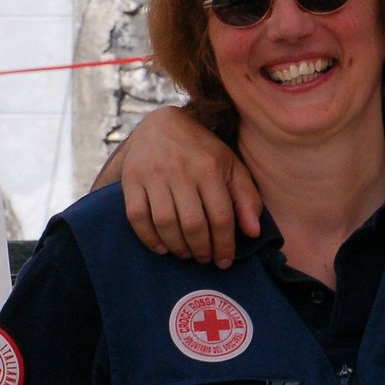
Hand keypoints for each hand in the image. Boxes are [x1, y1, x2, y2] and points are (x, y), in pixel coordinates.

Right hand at [117, 106, 261, 266]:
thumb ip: (246, 198)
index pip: (221, 216)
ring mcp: (153, 175)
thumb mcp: (232, 167)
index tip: (225, 260)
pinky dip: (148, 237)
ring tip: (186, 253)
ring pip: (165, 222)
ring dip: (177, 246)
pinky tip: (162, 247)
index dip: (224, 244)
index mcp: (209, 168)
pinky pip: (136, 216)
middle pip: (193, 223)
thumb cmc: (203, 151)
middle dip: (201, 249)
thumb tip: (253, 233)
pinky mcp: (131, 179)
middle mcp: (181, 170)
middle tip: (205, 259)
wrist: (162, 124)